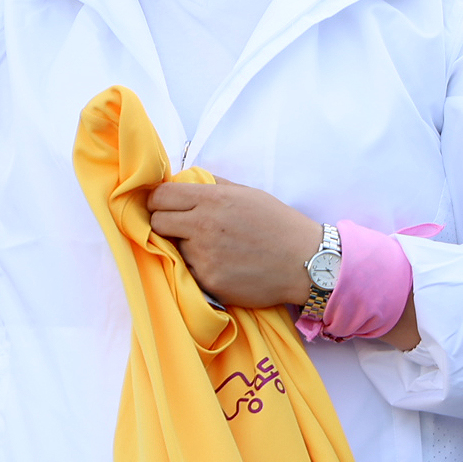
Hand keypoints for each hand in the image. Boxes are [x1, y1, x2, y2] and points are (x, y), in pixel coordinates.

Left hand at [146, 178, 324, 311]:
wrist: (306, 262)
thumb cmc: (277, 225)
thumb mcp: (247, 194)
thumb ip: (212, 185)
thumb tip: (183, 180)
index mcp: (212, 199)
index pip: (160, 196)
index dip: (157, 201)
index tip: (162, 206)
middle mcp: (203, 226)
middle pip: (156, 222)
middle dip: (162, 223)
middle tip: (179, 228)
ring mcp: (204, 256)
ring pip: (172, 248)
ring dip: (183, 248)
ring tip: (210, 249)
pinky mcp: (209, 280)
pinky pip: (187, 271)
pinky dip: (196, 268)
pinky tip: (219, 265)